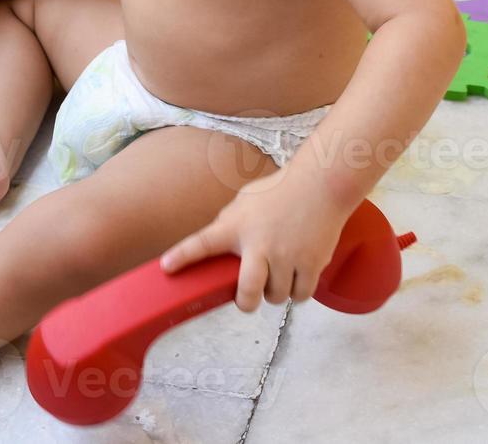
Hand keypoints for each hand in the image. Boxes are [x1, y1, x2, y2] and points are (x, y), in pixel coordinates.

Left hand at [158, 168, 352, 311]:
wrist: (321, 185)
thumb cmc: (280, 190)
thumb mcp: (245, 201)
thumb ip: (230, 224)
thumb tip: (219, 246)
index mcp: (237, 225)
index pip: (203, 242)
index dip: (182, 256)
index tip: (166, 267)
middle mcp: (259, 243)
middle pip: (247, 292)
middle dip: (245, 301)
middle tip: (246, 298)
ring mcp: (286, 256)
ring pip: (276, 297)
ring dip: (275, 291)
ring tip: (278, 273)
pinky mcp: (311, 264)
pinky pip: (300, 296)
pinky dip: (298, 292)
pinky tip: (296, 276)